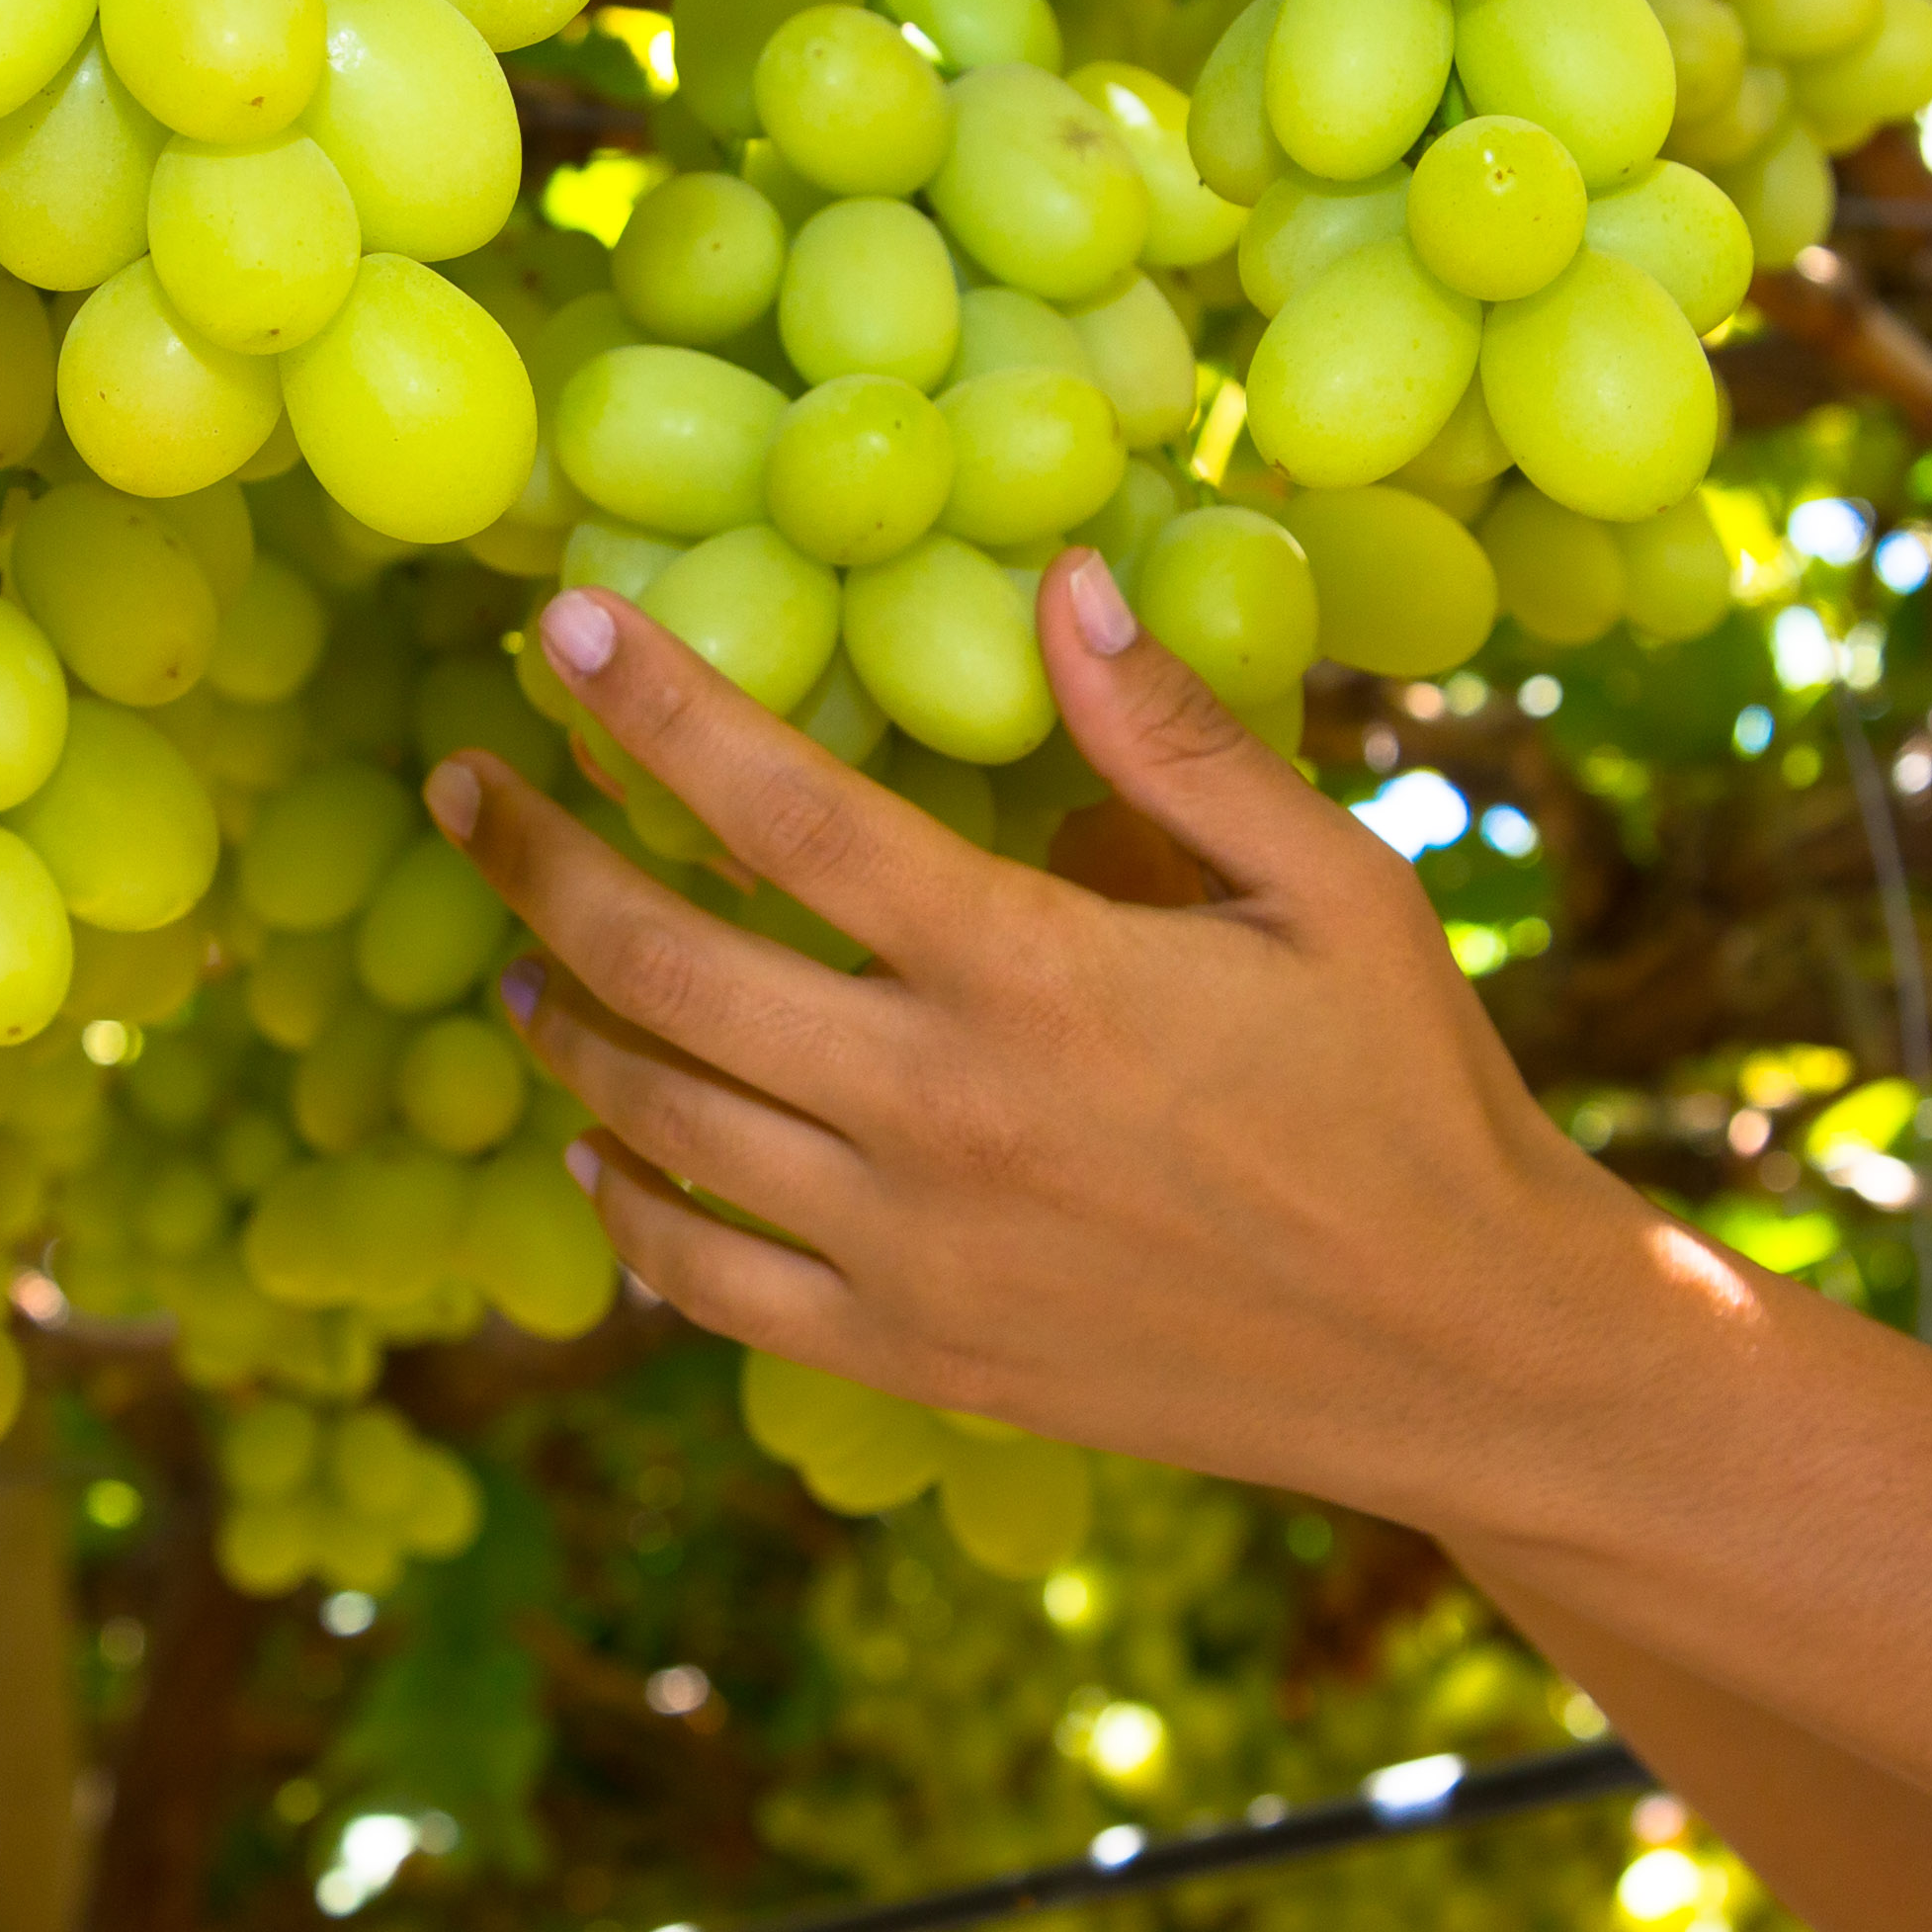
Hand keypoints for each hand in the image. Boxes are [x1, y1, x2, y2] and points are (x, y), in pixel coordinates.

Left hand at [424, 547, 1661, 1520]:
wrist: (1466, 1355)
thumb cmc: (1410, 1094)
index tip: (560, 631)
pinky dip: (626, 1210)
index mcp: (1032, 970)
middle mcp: (939, 1111)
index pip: (784, 810)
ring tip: (524, 963)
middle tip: (465, 788)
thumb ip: (1172, 736)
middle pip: (664, 964)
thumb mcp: (1331, 885)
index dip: (655, 709)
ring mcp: (911, 1248)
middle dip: (537, 859)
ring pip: (659, 1122)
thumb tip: (1055, 574)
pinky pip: (705, 1283)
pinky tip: (598, 1151)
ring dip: (568, 1027)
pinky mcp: (915, 1357)